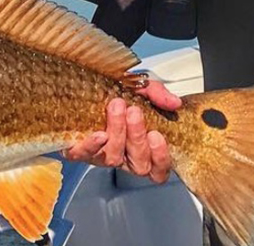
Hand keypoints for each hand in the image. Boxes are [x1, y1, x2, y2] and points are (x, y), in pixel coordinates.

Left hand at [61, 80, 178, 183]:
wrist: (84, 84)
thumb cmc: (115, 92)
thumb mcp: (141, 89)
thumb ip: (158, 95)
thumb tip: (174, 103)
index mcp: (142, 147)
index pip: (158, 169)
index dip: (160, 157)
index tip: (157, 134)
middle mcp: (123, 156)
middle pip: (138, 164)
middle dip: (137, 136)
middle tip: (134, 111)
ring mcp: (102, 156)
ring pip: (114, 158)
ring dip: (118, 132)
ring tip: (117, 107)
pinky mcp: (79, 150)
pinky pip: (84, 155)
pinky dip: (92, 146)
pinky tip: (98, 134)